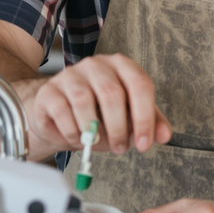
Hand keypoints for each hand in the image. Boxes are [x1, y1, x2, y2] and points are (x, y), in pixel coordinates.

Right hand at [29, 54, 172, 154]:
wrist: (59, 118)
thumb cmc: (98, 115)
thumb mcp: (129, 117)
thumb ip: (149, 123)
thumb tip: (164, 135)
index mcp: (121, 66)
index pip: (140, 84)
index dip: (144, 117)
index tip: (144, 143)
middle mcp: (96, 65)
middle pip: (112, 92)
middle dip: (118, 128)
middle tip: (119, 147)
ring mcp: (70, 75)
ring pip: (84, 100)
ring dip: (93, 130)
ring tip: (96, 143)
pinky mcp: (49, 90)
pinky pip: (62, 111)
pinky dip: (73, 132)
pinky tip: (78, 138)